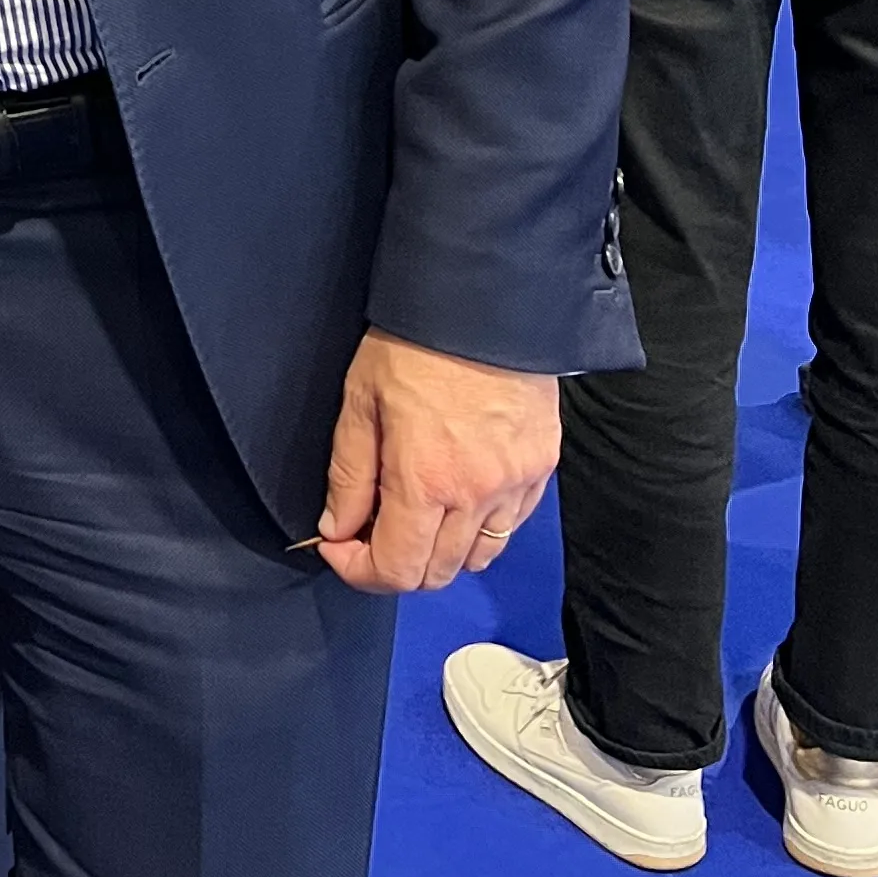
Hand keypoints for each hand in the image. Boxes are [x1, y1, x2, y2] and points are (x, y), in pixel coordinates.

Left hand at [315, 331, 559, 593]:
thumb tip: (337, 529)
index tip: (339, 548)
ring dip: (439, 552)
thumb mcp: (360, 401)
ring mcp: (515, 485)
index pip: (396, 570)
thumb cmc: (416, 343)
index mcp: (426, 481)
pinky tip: (457, 497)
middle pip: (436, 574)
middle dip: (395, 564)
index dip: (359, 572)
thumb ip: (348, 475)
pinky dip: (479, 528)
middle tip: (369, 530)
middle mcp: (476, 495)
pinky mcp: (540, 469)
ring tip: (414, 514)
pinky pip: (509, 526)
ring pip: (476, 557)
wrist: (486, 302)